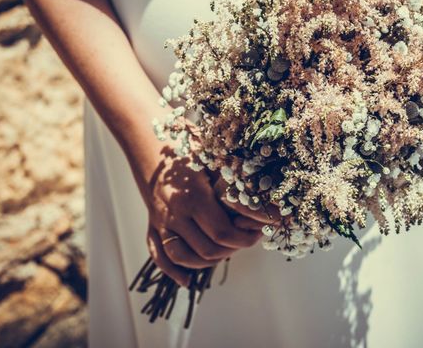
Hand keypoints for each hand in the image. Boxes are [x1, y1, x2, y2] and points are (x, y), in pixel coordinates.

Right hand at [128, 138, 277, 286]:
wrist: (149, 142)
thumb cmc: (189, 147)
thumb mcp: (215, 157)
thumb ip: (239, 178)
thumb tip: (273, 199)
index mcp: (194, 197)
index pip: (222, 233)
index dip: (244, 239)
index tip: (258, 233)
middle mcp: (175, 213)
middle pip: (206, 249)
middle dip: (231, 250)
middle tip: (247, 241)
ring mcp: (161, 222)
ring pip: (183, 257)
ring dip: (206, 262)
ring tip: (226, 252)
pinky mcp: (152, 225)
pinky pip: (159, 256)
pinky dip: (173, 271)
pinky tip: (187, 281)